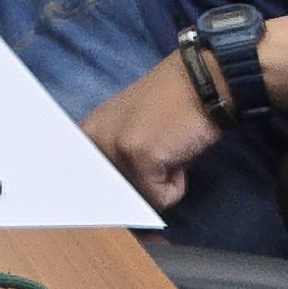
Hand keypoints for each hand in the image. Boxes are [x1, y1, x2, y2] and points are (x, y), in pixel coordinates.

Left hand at [82, 54, 226, 209]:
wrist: (202, 83)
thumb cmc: (173, 109)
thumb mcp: (131, 129)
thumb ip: (115, 158)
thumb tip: (118, 205)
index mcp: (86, 133)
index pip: (86, 184)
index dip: (111, 195)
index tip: (127, 186)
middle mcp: (91, 139)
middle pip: (114, 197)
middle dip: (142, 188)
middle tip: (159, 157)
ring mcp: (113, 147)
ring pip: (140, 200)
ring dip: (161, 185)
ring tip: (169, 152)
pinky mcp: (138, 156)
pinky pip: (160, 198)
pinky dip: (177, 185)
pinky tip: (178, 153)